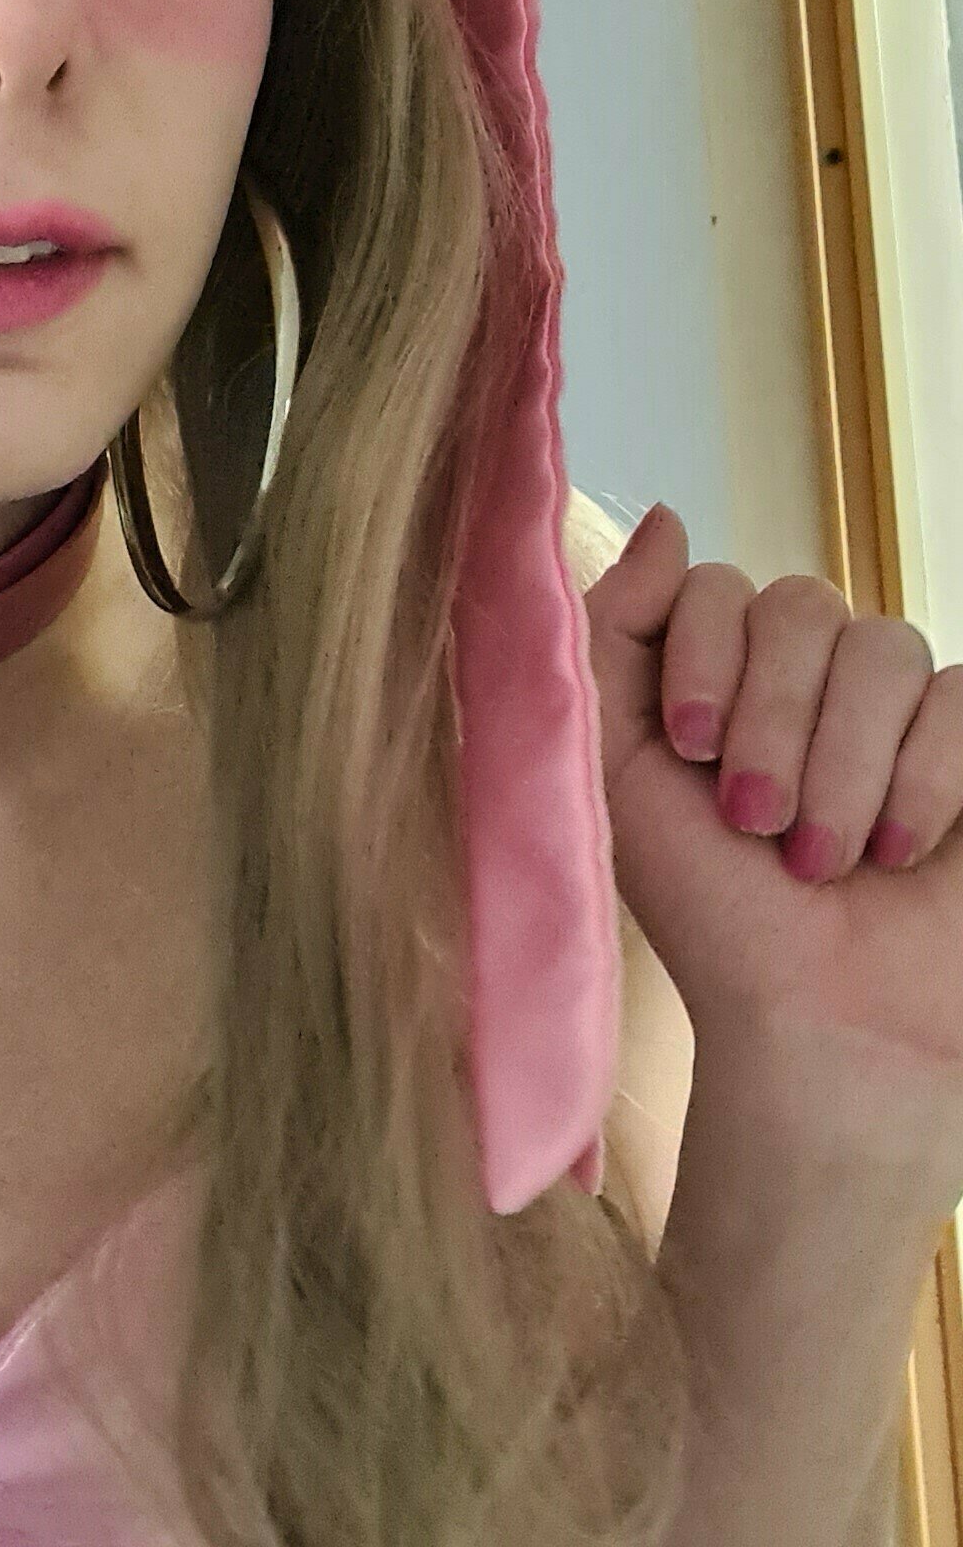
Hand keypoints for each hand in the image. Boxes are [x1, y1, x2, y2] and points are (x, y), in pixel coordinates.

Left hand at [581, 506, 962, 1196]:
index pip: (720, 586)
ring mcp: (905, 709)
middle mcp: (815, 679)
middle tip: (757, 826)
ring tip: (825, 859)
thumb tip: (673, 518)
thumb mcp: (624, 774)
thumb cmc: (716, 916)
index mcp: (726, 676)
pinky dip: (928, 780)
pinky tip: (904, 852)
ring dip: (845, 767)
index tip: (691, 754)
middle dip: (771, 726)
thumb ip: (619, 638)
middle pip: (804, 607)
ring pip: (886, 646)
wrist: (825, 1028)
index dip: (707, 663)